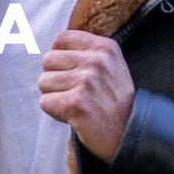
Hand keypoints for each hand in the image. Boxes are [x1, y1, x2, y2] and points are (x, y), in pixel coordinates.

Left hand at [39, 30, 134, 163]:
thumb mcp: (111, 66)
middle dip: (56, 78)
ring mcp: (87, 82)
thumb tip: (53, 48)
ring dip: (55, 96)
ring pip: (44, 81)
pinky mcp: (76, 103)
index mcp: (105, 47)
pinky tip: (74, 116)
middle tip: (76, 93)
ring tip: (77, 104)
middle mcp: (97, 61)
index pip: (61, 39)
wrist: (130, 134)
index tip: (71, 72)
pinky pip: (45, 102)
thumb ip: (87, 52)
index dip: (60, 57)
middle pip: (48, 60)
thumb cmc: (115, 102)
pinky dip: (55, 112)